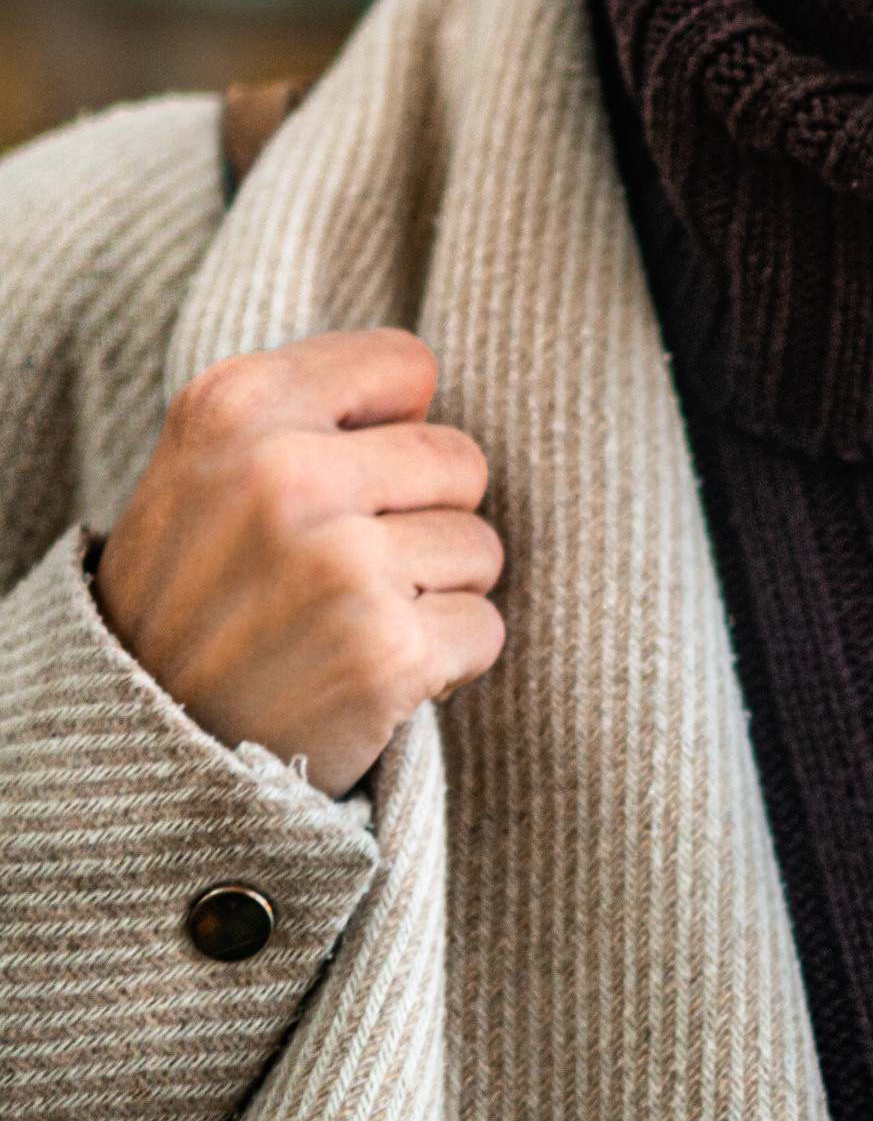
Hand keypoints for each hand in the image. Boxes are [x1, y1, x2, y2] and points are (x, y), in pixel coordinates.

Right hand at [96, 329, 503, 799]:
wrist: (139, 756)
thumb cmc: (192, 601)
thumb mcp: (206, 470)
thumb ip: (305, 414)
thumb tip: (426, 393)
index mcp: (237, 403)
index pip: (407, 364)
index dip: (388, 430)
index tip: (337, 483)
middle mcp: (285, 472)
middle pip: (459, 458)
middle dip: (422, 517)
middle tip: (341, 573)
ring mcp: (338, 562)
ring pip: (481, 546)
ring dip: (434, 594)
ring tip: (346, 626)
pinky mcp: (385, 651)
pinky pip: (484, 628)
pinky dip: (444, 663)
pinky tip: (369, 676)